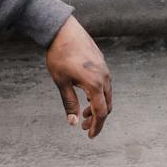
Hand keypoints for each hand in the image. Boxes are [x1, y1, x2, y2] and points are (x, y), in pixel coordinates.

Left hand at [46, 16, 111, 138]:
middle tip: (84, 126)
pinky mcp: (101, 62)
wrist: (62, 30)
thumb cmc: (59, 56)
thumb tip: (73, 122)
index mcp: (95, 84)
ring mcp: (104, 69)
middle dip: (97, 118)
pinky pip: (105, 84)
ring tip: (84, 111)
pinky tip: (87, 95)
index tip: (90, 136)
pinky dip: (98, 94)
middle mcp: (104, 77)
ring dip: (98, 106)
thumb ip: (69, 103)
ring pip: (107, 94)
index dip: (97, 127)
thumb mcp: (61, 82)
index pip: (101, 112)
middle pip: (107, 105)